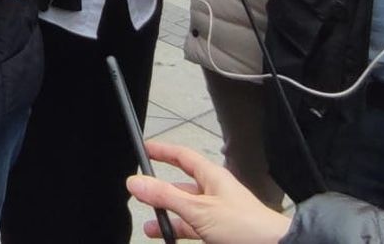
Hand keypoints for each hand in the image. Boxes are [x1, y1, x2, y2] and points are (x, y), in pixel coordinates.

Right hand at [127, 142, 291, 243]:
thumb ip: (166, 196)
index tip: (146, 148)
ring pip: (186, 212)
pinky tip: (170, 238)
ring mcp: (217, 214)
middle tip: (140, 192)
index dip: (163, 151)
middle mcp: (215, 193)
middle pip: (182, 187)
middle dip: (160, 191)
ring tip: (150, 227)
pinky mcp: (219, 234)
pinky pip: (194, 230)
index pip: (183, 156)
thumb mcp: (198, 209)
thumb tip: (137, 182)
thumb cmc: (247, 226)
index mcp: (212, 178)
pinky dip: (179, 233)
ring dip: (167, 218)